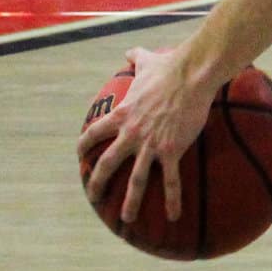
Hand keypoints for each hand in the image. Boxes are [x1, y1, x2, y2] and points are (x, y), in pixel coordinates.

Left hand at [76, 45, 216, 226]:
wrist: (191, 75)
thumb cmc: (170, 67)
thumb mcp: (147, 60)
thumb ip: (135, 57)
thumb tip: (130, 51)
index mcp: (123, 115)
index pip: (95, 133)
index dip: (85, 145)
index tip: (80, 154)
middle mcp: (131, 134)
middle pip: (108, 163)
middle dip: (97, 181)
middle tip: (93, 195)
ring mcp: (151, 145)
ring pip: (135, 179)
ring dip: (129, 201)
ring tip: (125, 219)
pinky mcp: (172, 150)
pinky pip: (171, 180)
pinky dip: (172, 199)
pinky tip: (175, 215)